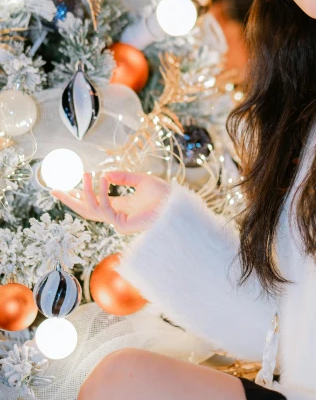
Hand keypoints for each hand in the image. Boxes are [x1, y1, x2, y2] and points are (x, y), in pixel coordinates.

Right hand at [52, 171, 171, 234]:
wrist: (176, 205)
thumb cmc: (163, 194)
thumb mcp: (141, 180)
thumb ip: (123, 177)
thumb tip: (105, 173)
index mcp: (119, 206)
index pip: (93, 203)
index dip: (78, 195)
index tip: (63, 187)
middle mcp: (116, 215)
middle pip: (86, 210)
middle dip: (70, 200)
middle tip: (54, 190)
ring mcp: (118, 222)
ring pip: (93, 210)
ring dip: (86, 192)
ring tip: (86, 174)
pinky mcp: (122, 225)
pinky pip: (106, 208)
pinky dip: (102, 193)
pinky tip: (102, 178)